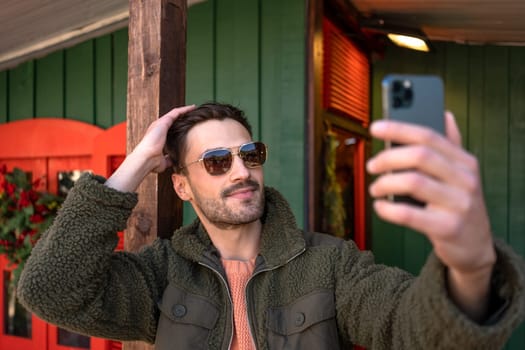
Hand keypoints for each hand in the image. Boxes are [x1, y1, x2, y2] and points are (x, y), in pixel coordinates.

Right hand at [105, 105, 194, 191]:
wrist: (146, 158)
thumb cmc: (152, 162)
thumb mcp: (163, 161)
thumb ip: (168, 159)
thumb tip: (173, 161)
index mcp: (158, 136)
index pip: (170, 129)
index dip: (178, 127)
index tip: (187, 126)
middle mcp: (158, 128)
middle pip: (172, 120)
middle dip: (182, 117)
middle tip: (193, 115)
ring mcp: (160, 124)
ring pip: (174, 114)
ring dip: (184, 111)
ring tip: (193, 109)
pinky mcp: (163, 122)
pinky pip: (176, 112)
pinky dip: (184, 110)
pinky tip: (192, 108)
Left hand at [367, 112, 495, 318]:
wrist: (476, 247)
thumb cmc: (458, 205)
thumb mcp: (460, 174)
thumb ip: (451, 145)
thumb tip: (445, 114)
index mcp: (465, 161)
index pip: (429, 136)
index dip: (399, 129)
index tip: (375, 128)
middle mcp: (465, 180)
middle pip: (420, 156)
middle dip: (388, 157)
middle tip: (372, 165)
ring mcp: (459, 204)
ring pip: (413, 182)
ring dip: (385, 183)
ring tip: (375, 188)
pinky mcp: (448, 228)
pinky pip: (409, 215)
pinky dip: (388, 209)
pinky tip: (380, 207)